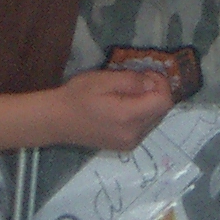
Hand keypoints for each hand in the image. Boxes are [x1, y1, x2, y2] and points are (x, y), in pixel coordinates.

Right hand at [53, 67, 176, 150]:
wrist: (56, 121)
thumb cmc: (76, 96)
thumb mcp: (102, 80)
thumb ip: (131, 81)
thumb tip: (152, 83)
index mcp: (128, 117)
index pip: (163, 102)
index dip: (161, 84)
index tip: (147, 73)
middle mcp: (134, 134)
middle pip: (161, 111)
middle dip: (155, 92)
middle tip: (138, 79)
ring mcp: (130, 143)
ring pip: (155, 119)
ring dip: (149, 103)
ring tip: (129, 93)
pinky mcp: (125, 146)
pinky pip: (144, 128)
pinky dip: (141, 114)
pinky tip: (124, 106)